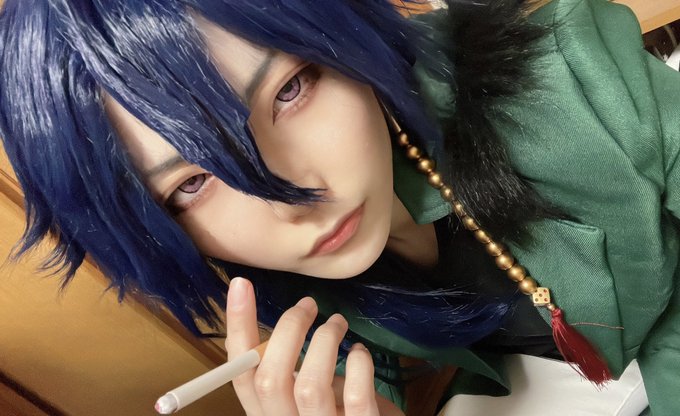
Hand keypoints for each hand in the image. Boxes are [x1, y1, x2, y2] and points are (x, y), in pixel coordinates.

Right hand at [225, 277, 404, 415]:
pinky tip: (360, 351)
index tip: (240, 284)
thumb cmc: (336, 413)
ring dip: (325, 341)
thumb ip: (286, 369)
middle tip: (309, 305)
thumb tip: (271, 323)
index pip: (241, 374)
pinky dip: (359, 364)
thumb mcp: (303, 393)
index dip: (238, 328)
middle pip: (270, 380)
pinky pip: (355, 397)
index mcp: (267, 414)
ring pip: (310, 387)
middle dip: (289, 330)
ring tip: (337, 323)